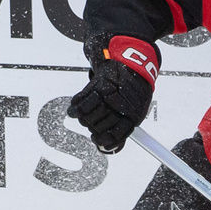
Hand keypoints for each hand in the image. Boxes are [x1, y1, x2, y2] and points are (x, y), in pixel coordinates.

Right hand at [69, 35, 159, 152]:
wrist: (134, 62)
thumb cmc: (134, 90)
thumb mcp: (135, 109)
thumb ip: (122, 127)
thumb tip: (107, 147)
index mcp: (134, 116)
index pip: (115, 137)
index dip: (104, 141)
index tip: (97, 140)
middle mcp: (122, 107)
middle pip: (97, 127)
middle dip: (92, 126)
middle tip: (91, 122)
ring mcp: (110, 96)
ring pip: (87, 117)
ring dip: (83, 117)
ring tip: (83, 114)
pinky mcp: (99, 84)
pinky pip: (82, 102)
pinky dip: (76, 107)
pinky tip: (75, 108)